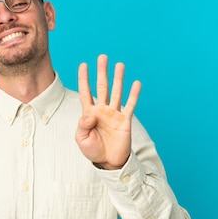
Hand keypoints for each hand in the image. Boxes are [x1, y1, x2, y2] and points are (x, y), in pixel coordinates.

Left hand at [75, 54, 141, 169]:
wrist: (108, 161)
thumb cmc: (93, 150)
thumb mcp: (81, 139)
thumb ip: (82, 125)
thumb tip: (89, 114)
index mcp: (89, 113)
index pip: (85, 92)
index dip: (84, 79)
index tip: (84, 65)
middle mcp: (102, 110)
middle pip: (102, 87)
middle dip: (102, 72)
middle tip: (103, 57)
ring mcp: (114, 114)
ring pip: (116, 92)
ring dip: (118, 78)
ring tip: (120, 65)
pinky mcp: (125, 120)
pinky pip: (130, 105)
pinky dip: (133, 94)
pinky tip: (136, 83)